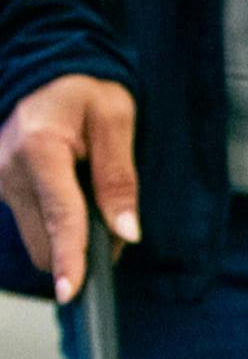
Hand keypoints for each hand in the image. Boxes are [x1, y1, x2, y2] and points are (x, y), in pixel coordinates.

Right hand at [0, 74, 138, 301]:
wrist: (46, 65)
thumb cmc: (84, 88)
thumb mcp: (114, 120)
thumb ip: (119, 178)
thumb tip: (125, 233)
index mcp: (40, 148)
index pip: (61, 217)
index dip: (70, 259)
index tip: (70, 292)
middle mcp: (9, 166)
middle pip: (46, 242)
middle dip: (83, 250)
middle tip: (113, 220)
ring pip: (37, 239)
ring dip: (68, 239)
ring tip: (89, 199)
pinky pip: (30, 223)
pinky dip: (55, 225)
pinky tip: (69, 196)